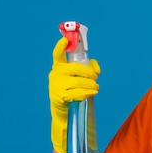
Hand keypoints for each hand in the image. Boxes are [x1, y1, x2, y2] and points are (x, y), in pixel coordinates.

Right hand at [48, 37, 99, 152]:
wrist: (65, 113)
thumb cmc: (73, 91)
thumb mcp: (81, 78)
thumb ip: (90, 68)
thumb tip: (96, 68)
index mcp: (59, 67)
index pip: (58, 54)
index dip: (60, 46)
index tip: (65, 39)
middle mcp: (55, 74)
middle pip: (75, 68)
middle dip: (89, 73)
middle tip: (95, 78)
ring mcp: (55, 86)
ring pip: (78, 81)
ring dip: (91, 84)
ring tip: (95, 88)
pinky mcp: (59, 97)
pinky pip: (77, 93)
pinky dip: (87, 93)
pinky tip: (91, 93)